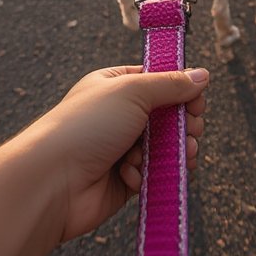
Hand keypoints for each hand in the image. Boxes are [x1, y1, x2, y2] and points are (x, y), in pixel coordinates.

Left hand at [41, 65, 207, 242]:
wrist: (52, 180)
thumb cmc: (86, 126)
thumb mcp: (133, 91)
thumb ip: (171, 85)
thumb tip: (202, 75)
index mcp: (115, 86)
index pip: (159, 82)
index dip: (183, 92)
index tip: (197, 104)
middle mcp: (119, 115)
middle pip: (168, 117)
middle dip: (183, 127)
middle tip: (189, 133)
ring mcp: (120, 148)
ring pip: (165, 149)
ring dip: (172, 152)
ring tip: (179, 156)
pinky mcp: (124, 180)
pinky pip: (152, 174)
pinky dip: (148, 174)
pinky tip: (132, 175)